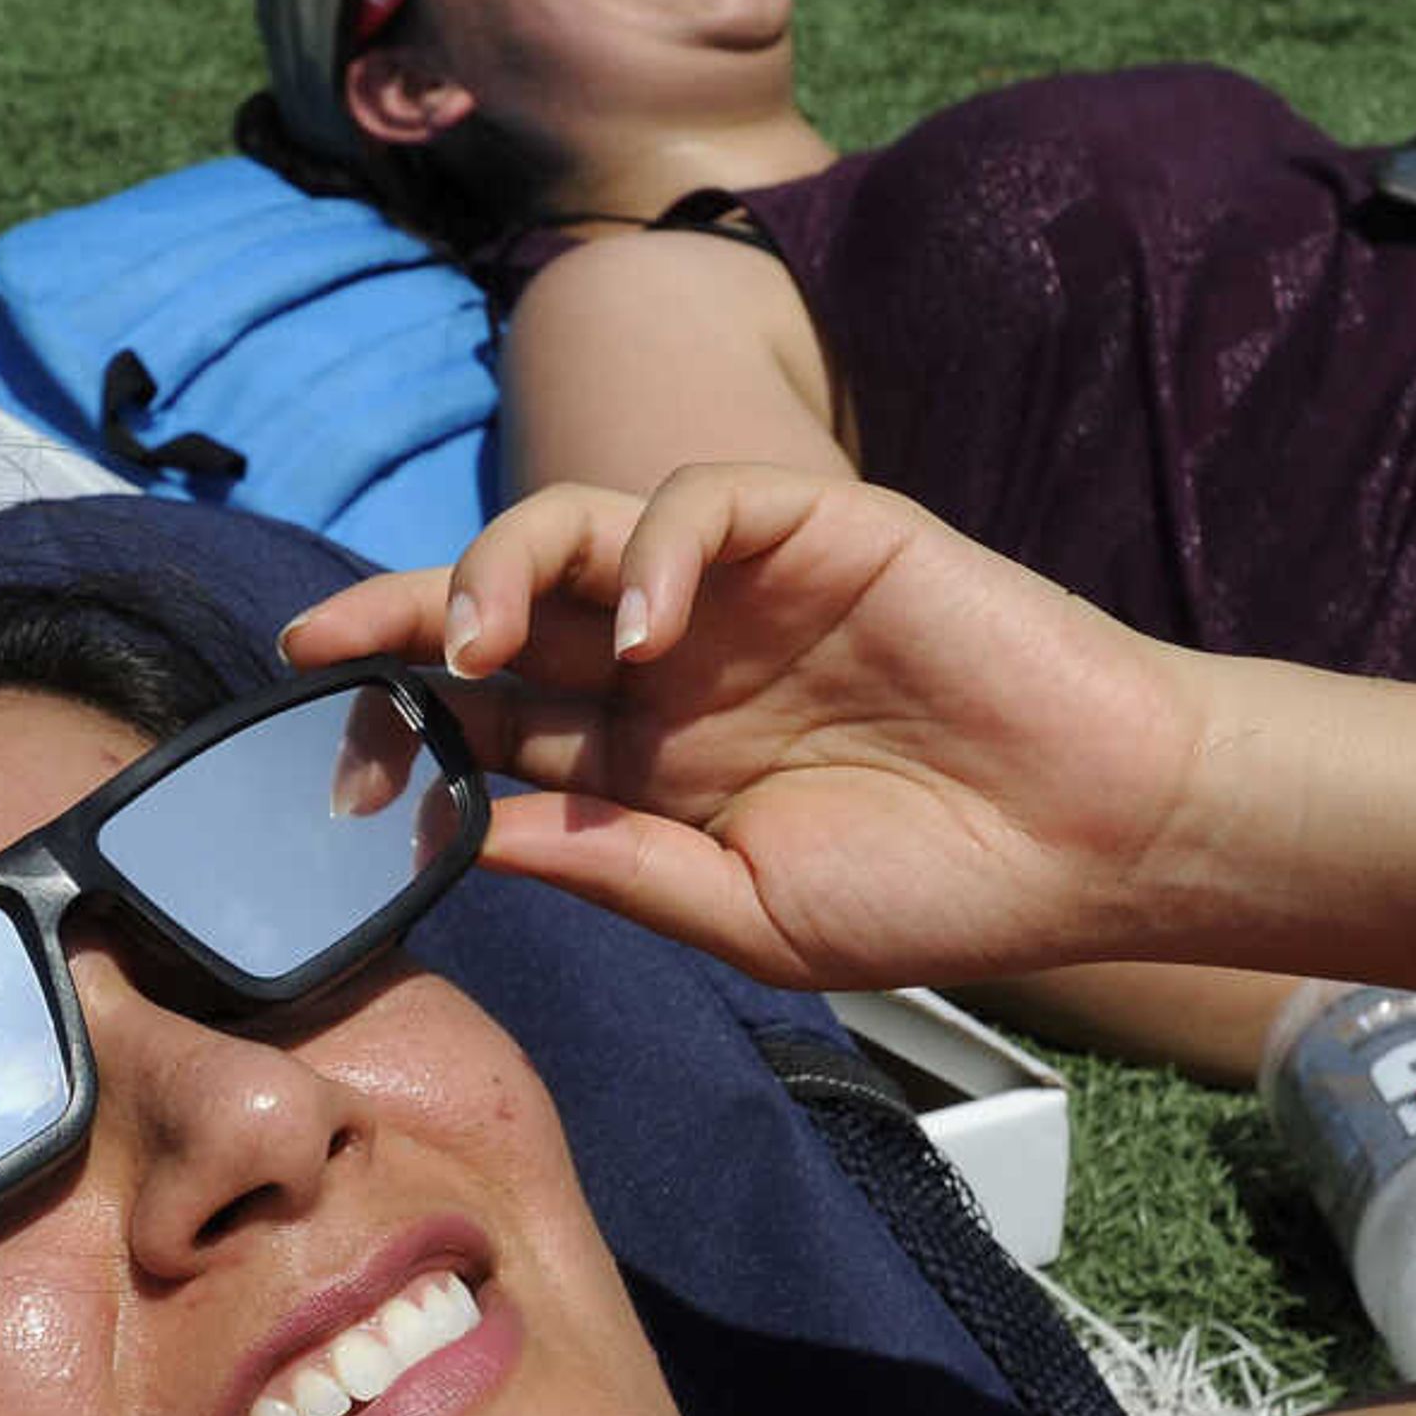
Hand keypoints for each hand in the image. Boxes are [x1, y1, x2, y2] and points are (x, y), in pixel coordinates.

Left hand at [284, 467, 1219, 990]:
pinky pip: (703, 499)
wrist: (1100, 839)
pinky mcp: (820, 529)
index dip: (402, 721)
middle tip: (321, 649)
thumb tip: (468, 835)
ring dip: (501, 566)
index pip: (494, 719)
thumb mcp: (748, 915)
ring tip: (474, 639)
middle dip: (402, 617)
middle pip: (507, 608)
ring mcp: (742, 590)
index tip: (315, 750)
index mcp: (650, 759)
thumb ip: (616, 869)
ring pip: (578, 528)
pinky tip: (648, 627)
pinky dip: (657, 545)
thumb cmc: (941, 889)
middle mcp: (678, 662)